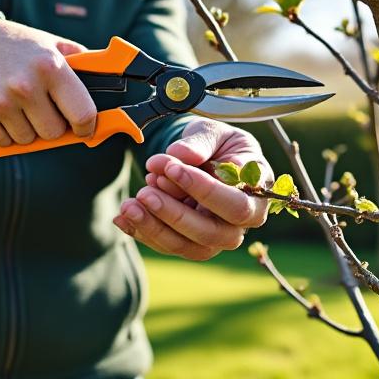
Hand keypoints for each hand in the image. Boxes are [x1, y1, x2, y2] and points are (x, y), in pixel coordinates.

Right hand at [0, 19, 96, 146]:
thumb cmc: (19, 46)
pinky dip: (6, 133)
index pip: (82, 115)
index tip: (83, 127)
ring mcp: (1, 103)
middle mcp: (26, 86)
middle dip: (53, 125)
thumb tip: (112, 77)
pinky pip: (5, 142)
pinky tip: (3, 110)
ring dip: (28, 129)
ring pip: (29, 140)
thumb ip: (83, 63)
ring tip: (20, 105)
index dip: (86, 127)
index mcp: (51, 67)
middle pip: (54, 133)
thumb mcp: (52, 45)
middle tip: (45, 108)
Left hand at [114, 119, 269, 260]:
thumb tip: (181, 154)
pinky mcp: (189, 244)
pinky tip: (122, 217)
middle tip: (146, 190)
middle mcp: (239, 225)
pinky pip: (166, 245)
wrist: (209, 156)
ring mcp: (214, 238)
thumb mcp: (215, 132)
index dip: (203, 190)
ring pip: (185, 246)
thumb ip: (202, 142)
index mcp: (256, 195)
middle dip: (174, 214)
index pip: (235, 204)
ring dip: (154, 227)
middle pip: (210, 233)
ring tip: (129, 204)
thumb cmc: (220, 145)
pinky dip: (141, 232)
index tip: (173, 168)